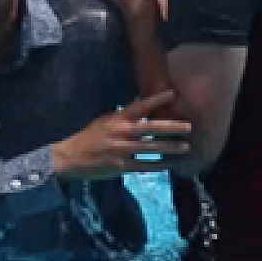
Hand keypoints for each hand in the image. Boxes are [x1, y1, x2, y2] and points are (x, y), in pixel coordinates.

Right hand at [52, 92, 190, 180]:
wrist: (72, 156)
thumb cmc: (90, 137)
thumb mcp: (105, 120)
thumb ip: (123, 115)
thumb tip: (141, 107)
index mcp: (118, 118)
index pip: (140, 105)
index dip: (156, 99)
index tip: (172, 94)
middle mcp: (122, 132)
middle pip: (151, 127)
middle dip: (171, 127)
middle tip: (189, 126)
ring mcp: (122, 150)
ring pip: (151, 148)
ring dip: (170, 148)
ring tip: (185, 147)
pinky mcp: (121, 166)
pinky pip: (144, 166)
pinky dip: (158, 165)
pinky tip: (170, 165)